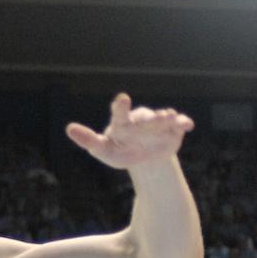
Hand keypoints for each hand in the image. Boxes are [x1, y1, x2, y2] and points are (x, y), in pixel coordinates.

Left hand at [66, 93, 193, 169]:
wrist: (145, 159)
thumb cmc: (120, 152)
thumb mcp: (104, 151)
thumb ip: (89, 140)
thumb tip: (69, 128)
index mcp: (122, 124)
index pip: (120, 114)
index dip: (121, 107)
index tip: (123, 98)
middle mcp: (141, 119)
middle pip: (145, 119)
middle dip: (152, 119)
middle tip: (160, 117)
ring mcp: (158, 123)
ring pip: (163, 118)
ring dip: (167, 118)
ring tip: (170, 118)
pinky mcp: (173, 129)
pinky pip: (179, 124)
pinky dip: (183, 123)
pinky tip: (187, 125)